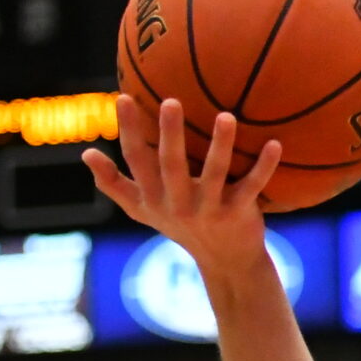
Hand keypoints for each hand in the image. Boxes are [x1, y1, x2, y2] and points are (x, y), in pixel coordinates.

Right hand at [82, 95, 284, 274]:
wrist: (227, 262)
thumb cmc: (181, 226)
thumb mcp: (143, 209)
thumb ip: (114, 184)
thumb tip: (86, 154)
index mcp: (154, 197)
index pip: (136, 160)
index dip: (129, 131)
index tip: (124, 98)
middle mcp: (179, 204)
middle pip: (171, 165)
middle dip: (169, 134)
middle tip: (171, 101)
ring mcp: (210, 209)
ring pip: (215, 174)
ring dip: (221, 145)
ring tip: (227, 116)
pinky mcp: (239, 213)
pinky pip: (253, 186)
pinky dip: (264, 166)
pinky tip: (275, 143)